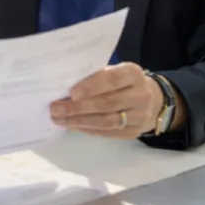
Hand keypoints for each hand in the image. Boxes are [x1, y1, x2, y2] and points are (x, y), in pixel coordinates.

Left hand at [49, 62, 163, 138]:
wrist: (149, 100)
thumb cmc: (120, 82)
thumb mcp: (112, 72)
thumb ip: (94, 77)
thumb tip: (62, 88)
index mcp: (133, 74)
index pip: (112, 79)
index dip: (91, 86)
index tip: (71, 93)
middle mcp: (141, 95)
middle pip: (107, 103)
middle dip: (78, 107)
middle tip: (56, 109)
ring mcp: (140, 116)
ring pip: (107, 121)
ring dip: (80, 121)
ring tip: (60, 120)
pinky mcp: (134, 132)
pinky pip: (108, 133)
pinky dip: (88, 129)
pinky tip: (73, 126)